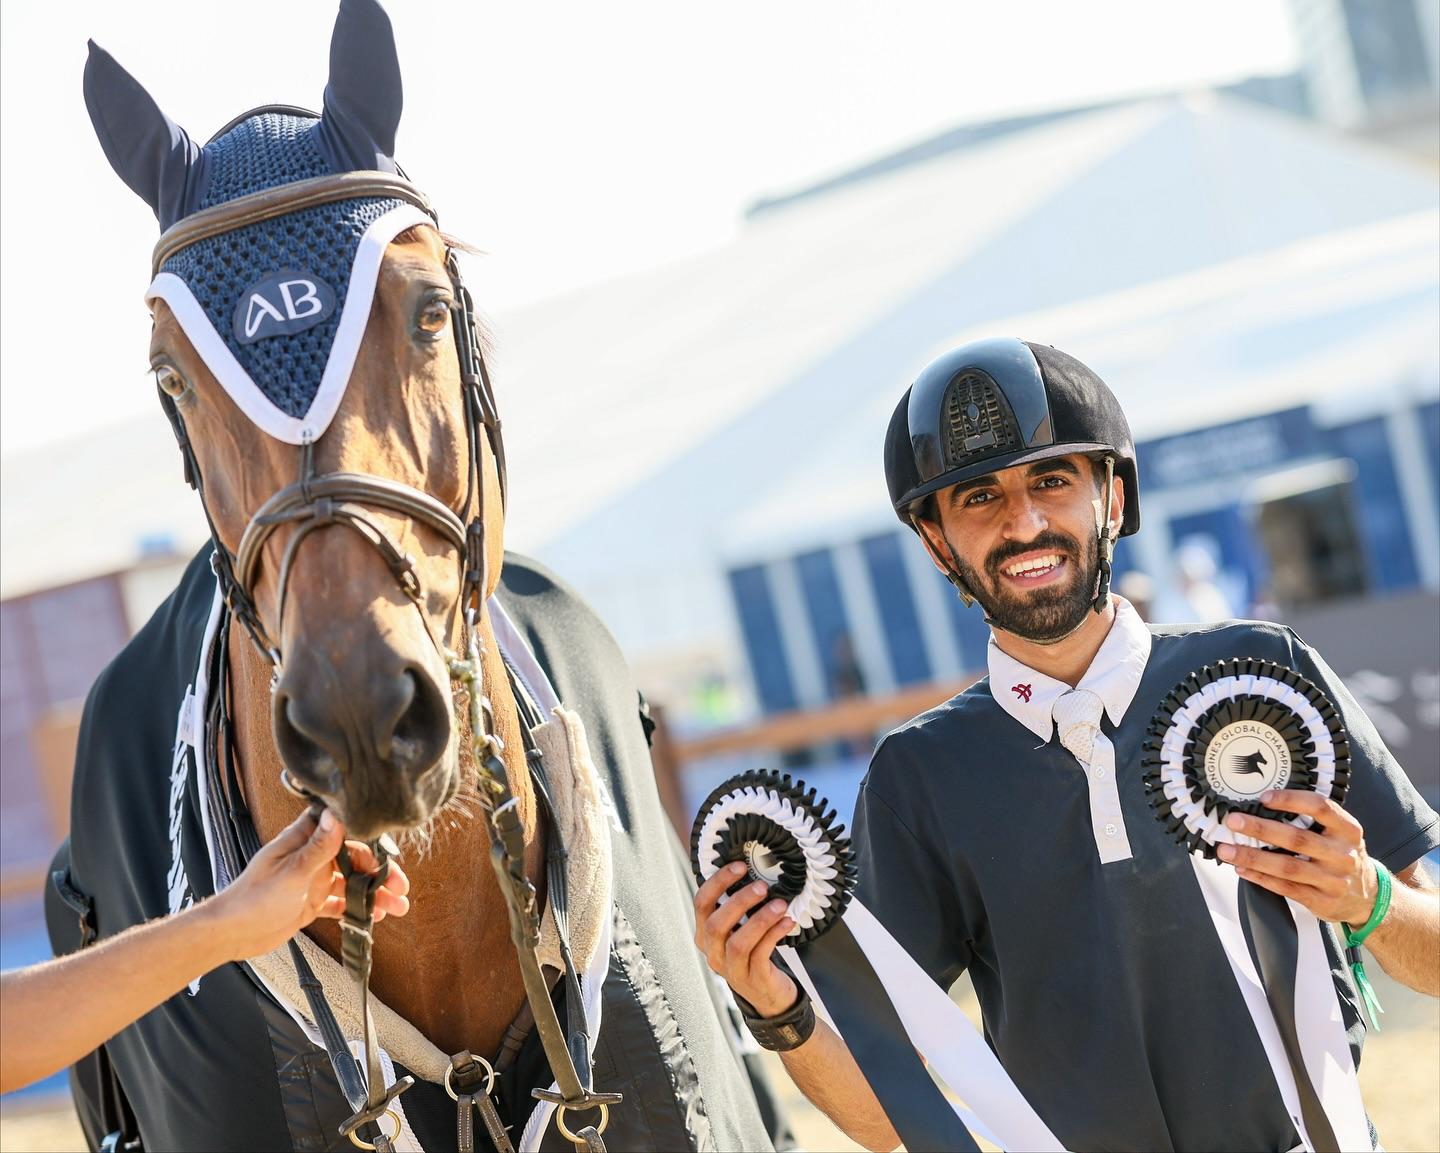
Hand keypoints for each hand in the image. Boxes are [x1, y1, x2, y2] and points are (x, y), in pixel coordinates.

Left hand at [207, 810, 411, 960]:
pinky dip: (357, 909)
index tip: (390, 854)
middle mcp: (310, 857)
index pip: (343, 831)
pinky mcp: (310, 902)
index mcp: (303, 841)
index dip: (369, 840)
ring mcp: (312, 880)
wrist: (231, 933)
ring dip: (373, 894)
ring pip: (351, 882)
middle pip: (354, 858)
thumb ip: (318, 847)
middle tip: (400, 887)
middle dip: (379, 873)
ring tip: (396, 907)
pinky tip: (373, 917)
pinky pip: (340, 902)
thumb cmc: (253, 898)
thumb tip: (338, 815)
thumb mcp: (291, 872)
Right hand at [693, 862, 797, 1017]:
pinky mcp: (753, 979)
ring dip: (760, 920)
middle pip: (716, 924)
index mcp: (705, 935)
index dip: (718, 882)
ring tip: (780, 904)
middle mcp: (713, 952)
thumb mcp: (737, 931)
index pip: (701, 904)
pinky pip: (761, 955)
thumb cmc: (753, 954)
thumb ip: (736, 907)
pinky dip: (775, 935)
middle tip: (761, 886)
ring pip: (738, 943)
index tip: (739, 866)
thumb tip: (751, 869)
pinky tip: (788, 922)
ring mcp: (731, 969)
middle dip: (739, 901)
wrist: (768, 995)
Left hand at [1217, 789, 1376, 924]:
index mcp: (1348, 831)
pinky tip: (1241, 869)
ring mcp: (1333, 880)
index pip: (1321, 808)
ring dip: (1252, 857)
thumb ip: (1314, 821)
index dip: (1291, 800)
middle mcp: (1342, 854)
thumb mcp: (1340, 835)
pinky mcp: (1321, 901)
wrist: (1369, 899)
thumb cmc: (1342, 857)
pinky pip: (1285, 888)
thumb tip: (1263, 805)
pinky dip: (1260, 878)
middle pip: (1297, 838)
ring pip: (1287, 867)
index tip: (1264, 797)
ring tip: (1226, 850)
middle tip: (1233, 821)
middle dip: (1261, 828)